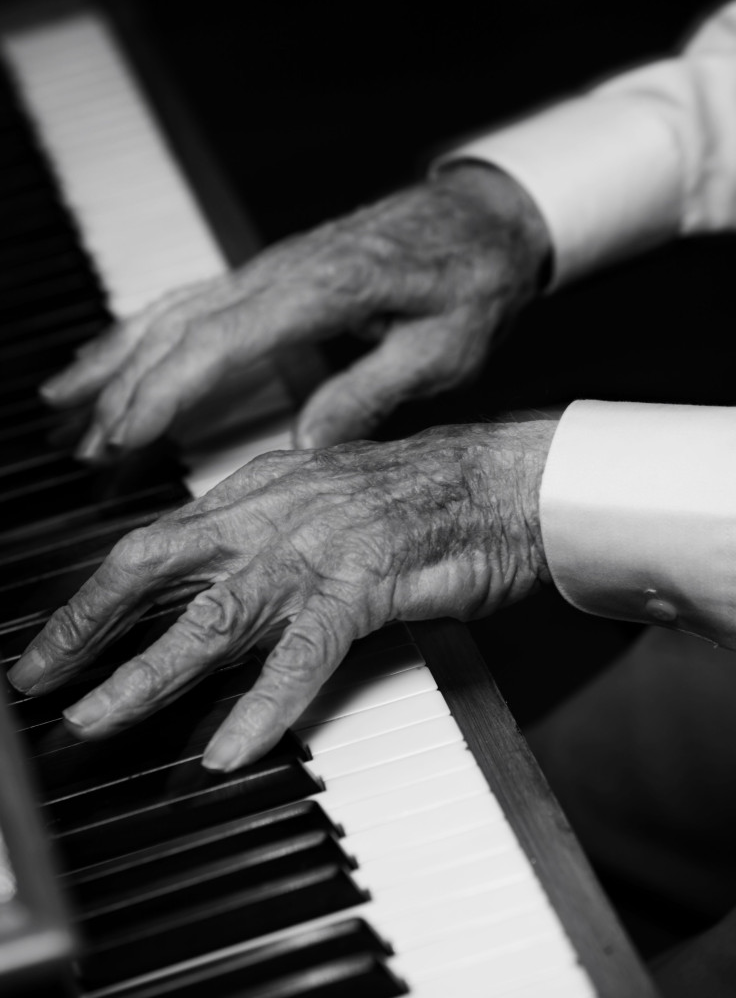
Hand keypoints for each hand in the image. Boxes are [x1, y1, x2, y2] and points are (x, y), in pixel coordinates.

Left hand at [8, 418, 556, 769]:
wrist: (500, 478)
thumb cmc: (418, 495)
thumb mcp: (319, 496)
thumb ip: (258, 530)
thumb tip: (202, 573)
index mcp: (258, 490)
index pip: (153, 542)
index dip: (93, 596)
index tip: (53, 644)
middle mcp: (274, 512)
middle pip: (157, 567)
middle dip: (88, 627)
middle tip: (39, 681)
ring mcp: (319, 546)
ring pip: (217, 614)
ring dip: (150, 671)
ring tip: (101, 718)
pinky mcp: (368, 582)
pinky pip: (306, 652)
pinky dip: (265, 703)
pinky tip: (232, 746)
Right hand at [40, 165, 550, 458]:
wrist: (483, 217)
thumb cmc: (472, 281)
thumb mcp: (443, 349)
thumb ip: (371, 393)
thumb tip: (304, 447)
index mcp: (326, 287)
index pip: (224, 339)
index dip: (168, 390)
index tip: (126, 437)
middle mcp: (283, 269)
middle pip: (181, 326)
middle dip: (125, 388)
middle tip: (84, 447)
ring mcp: (271, 266)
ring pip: (172, 308)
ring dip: (116, 357)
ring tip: (63, 403)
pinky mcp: (271, 272)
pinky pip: (191, 299)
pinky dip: (142, 328)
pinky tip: (112, 354)